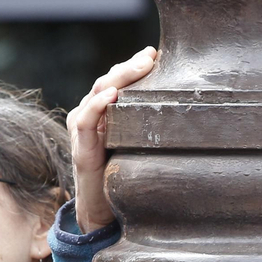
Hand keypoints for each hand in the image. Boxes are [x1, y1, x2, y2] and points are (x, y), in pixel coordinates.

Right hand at [68, 46, 156, 230]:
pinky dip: (97, 105)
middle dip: (129, 66)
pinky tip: (112, 95)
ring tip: (139, 66)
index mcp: (102, 110)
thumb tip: (180, 104)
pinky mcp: (80, 149)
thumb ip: (147, 122)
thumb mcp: (137, 141)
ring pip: (96, 93)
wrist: (103, 209)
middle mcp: (88, 114)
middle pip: (107, 80)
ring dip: (118, 78)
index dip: (133, 64)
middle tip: (151, 56)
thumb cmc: (122, 172)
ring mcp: (81, 130)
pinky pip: (85, 121)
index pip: (116, 78)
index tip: (155, 52)